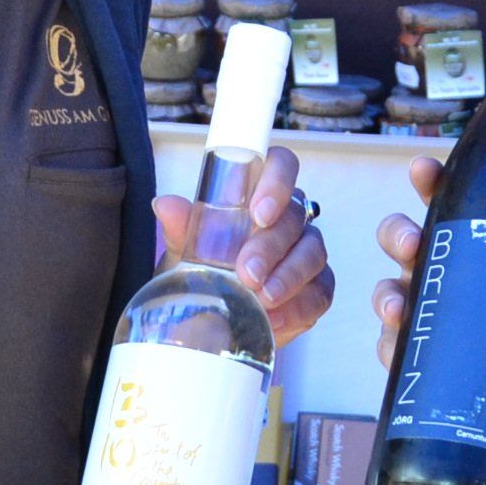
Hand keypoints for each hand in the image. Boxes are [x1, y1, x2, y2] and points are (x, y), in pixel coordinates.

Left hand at [153, 142, 334, 346]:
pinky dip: (296, 307)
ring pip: (312, 253)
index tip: (258, 212)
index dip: (277, 181)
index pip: (281, 165)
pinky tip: (273, 318)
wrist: (211, 319)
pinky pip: (320, 293)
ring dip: (287, 277)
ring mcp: (307, 252)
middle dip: (271, 245)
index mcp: (260, 194)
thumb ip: (182, 227)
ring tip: (261, 298)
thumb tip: (165, 205)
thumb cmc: (204, 272)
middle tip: (247, 272)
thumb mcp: (186, 251)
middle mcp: (289, 218)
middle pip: (295, 216)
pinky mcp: (317, 288)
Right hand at [366, 157, 485, 367]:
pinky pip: (390, 346)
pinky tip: (398, 346)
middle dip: (398, 234)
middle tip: (412, 243)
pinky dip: (389, 344)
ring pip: (388, 291)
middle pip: (401, 238)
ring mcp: (422, 310)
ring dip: (386, 294)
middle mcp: (439, 268)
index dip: (430, 181)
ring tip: (399, 307)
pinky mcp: (415, 352)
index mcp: (470, 240)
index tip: (423, 169)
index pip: (445, 199)